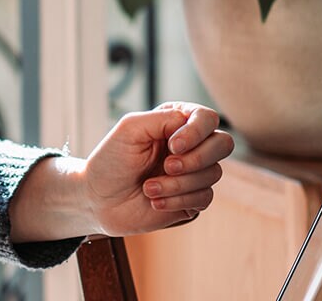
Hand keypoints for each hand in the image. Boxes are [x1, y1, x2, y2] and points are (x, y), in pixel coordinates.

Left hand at [79, 102, 233, 236]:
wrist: (98, 200)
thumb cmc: (111, 161)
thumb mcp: (131, 129)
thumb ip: (164, 119)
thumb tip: (192, 123)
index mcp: (176, 123)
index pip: (207, 118)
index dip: (196, 132)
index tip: (172, 147)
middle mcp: (190, 146)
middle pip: (223, 143)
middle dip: (197, 158)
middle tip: (167, 167)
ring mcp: (193, 173)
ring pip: (212, 173)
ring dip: (178, 183)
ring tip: (148, 188)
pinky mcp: (193, 199)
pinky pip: (205, 198)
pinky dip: (178, 200)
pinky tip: (155, 201)